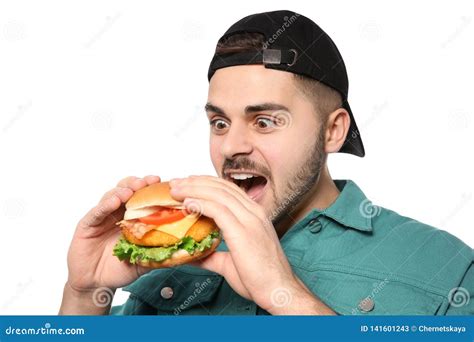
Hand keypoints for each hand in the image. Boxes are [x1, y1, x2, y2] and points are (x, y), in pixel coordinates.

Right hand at [64, 176, 159, 295]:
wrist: (96, 283)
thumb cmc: (120, 269)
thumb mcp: (145, 261)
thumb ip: (160, 254)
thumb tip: (184, 252)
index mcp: (133, 217)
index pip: (142, 197)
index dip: (152, 189)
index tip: (163, 183)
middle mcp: (118, 213)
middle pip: (128, 190)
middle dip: (138, 183)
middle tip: (148, 182)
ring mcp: (102, 217)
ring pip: (111, 196)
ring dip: (123, 191)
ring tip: (131, 191)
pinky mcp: (87, 225)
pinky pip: (96, 212)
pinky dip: (105, 205)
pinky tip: (114, 202)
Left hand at [169, 175, 331, 313]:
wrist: (278, 291)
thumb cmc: (261, 278)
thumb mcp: (231, 263)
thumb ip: (212, 255)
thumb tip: (194, 256)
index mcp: (254, 215)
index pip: (227, 190)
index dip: (205, 184)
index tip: (186, 185)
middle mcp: (253, 212)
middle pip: (221, 186)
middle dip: (195, 182)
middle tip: (175, 183)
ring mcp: (250, 220)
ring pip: (218, 194)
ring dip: (194, 188)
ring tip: (175, 189)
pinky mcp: (243, 231)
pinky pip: (218, 209)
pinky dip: (201, 203)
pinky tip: (187, 202)